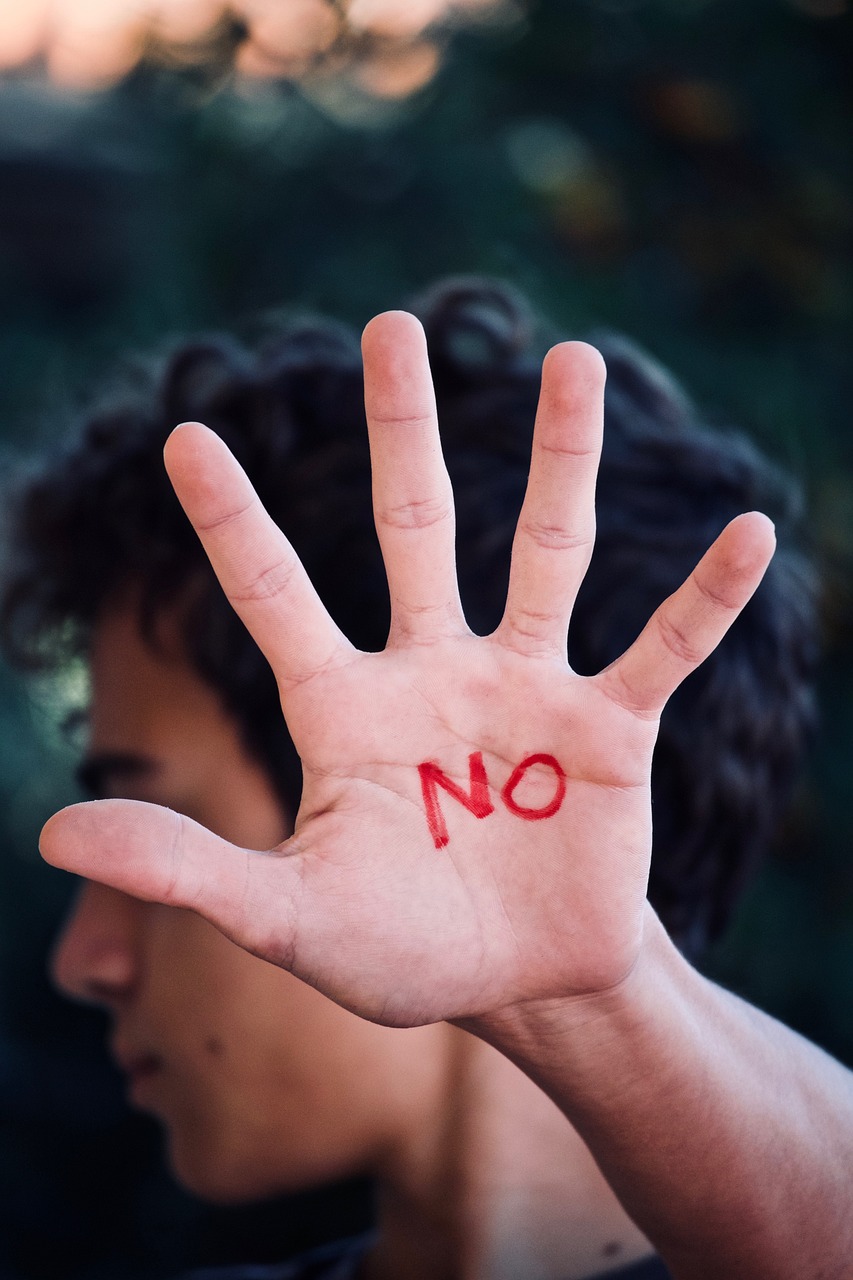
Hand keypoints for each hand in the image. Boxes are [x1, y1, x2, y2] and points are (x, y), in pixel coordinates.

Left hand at [40, 312, 774, 1026]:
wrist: (516, 984)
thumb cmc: (396, 950)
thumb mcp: (286, 920)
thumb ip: (185, 873)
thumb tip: (51, 835)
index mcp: (347, 709)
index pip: (277, 596)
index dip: (232, 521)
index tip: (185, 435)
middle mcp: (435, 672)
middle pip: (417, 528)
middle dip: (402, 431)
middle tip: (393, 327)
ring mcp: (528, 691)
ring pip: (547, 554)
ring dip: (561, 461)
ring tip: (571, 364)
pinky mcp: (611, 732)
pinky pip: (664, 649)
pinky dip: (704, 598)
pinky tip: (746, 532)